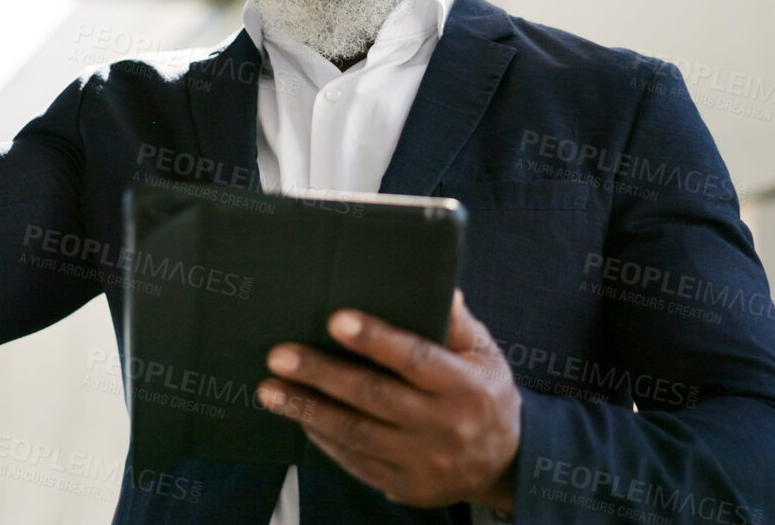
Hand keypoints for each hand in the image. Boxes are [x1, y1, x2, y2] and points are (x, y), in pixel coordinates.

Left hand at [257, 290, 521, 512]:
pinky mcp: (403, 485)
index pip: (415, 359)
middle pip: (373, 396)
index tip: (336, 320)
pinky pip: (354, 460)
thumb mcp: (486, 354)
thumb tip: (440, 289)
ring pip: (355, 433)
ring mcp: (421, 462)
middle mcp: (443, 426)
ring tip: (270, 390)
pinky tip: (299, 416)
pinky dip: (323, 438)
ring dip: (307, 410)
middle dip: (321, 374)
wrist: (504, 464)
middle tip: (279, 355)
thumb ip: (458, 324)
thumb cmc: (485, 394)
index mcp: (465, 387)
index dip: (375, 339)